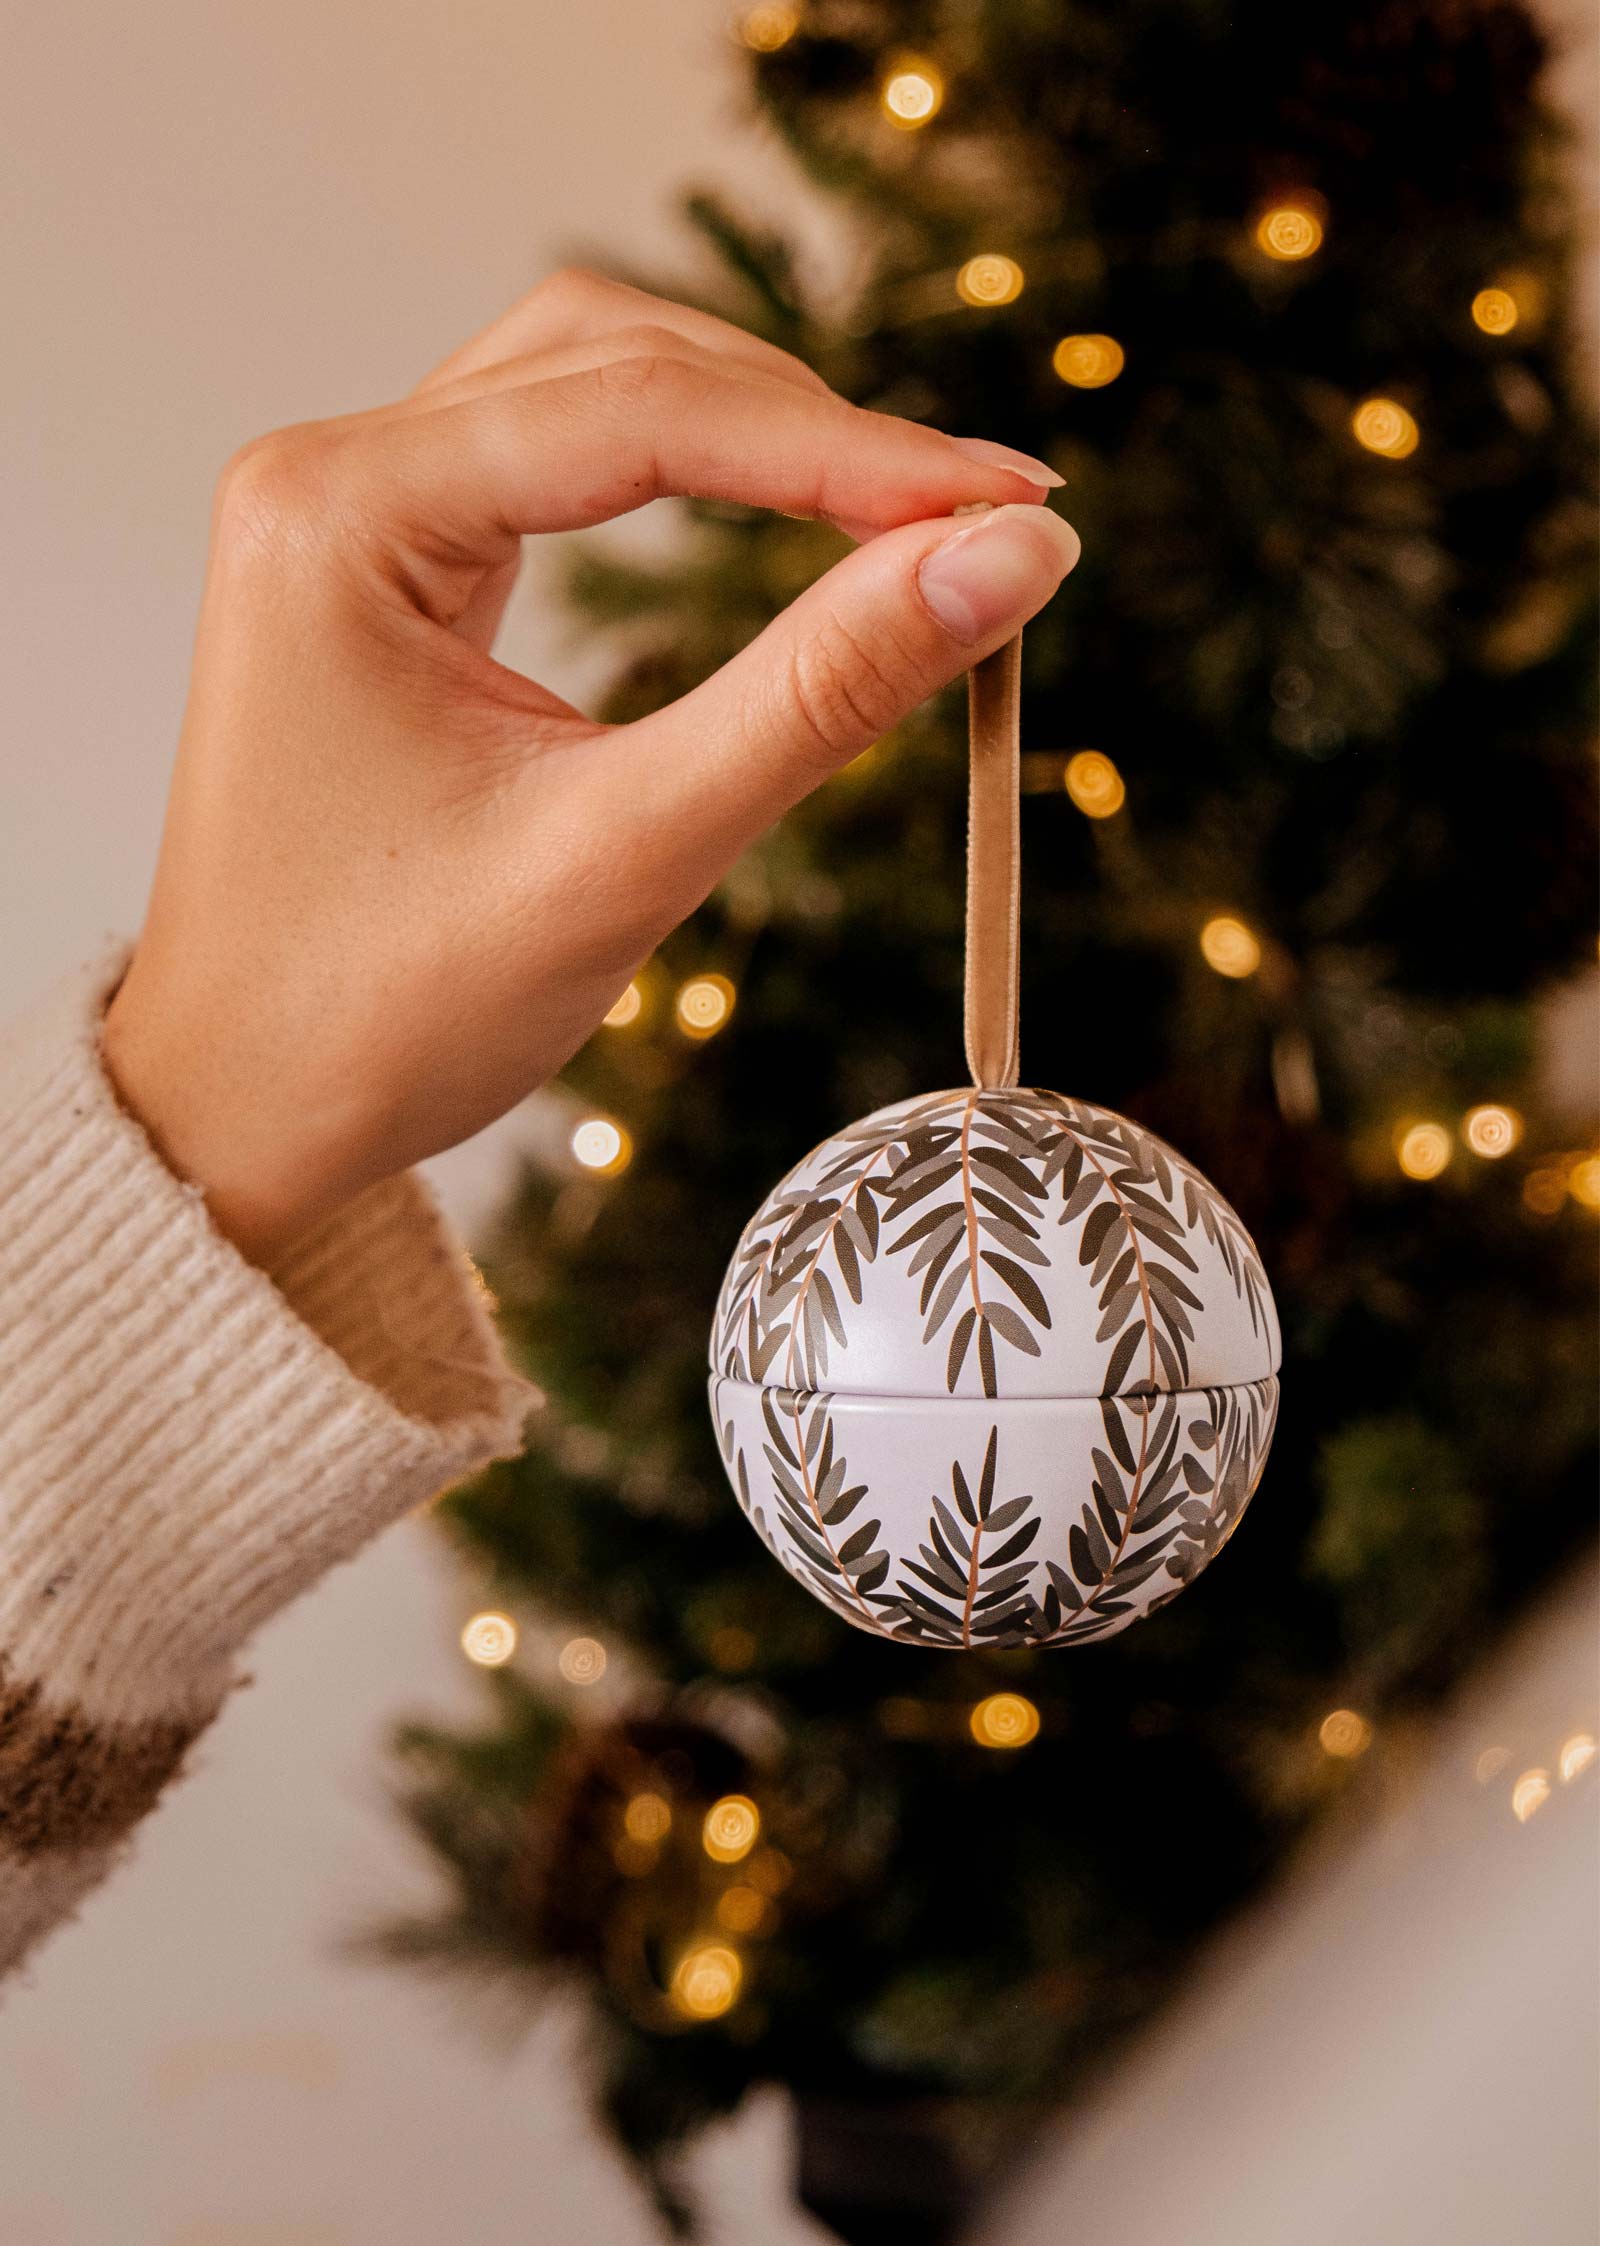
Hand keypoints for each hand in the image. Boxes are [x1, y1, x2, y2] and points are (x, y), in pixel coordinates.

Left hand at [102, 269, 1079, 1265]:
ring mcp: (351, 516)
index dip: (855, 453)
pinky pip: (560, 470)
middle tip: (983, 513)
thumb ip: (823, 694)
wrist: (244, 1114)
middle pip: (617, 357)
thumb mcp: (628, 853)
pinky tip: (788, 522)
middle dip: (810, 424)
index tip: (1017, 507)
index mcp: (340, 515)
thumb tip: (1009, 562)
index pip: (644, 413)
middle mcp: (331, 478)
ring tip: (910, 515)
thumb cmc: (383, 1014)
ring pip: (593, 392)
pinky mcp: (388, 569)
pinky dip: (687, 483)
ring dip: (754, 435)